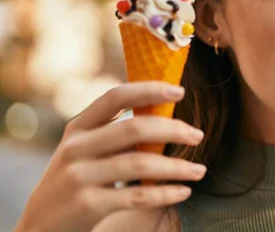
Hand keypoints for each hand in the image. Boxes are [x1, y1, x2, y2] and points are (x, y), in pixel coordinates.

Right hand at [15, 82, 205, 231]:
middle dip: (174, 130)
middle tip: (199, 135)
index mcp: (78, 127)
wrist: (40, 225)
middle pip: (135, 128)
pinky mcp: (87, 205)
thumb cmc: (76, 179)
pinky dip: (165, 194)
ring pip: (140, 164)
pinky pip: (137, 197)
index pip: (116, 97)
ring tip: (199, 170)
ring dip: (177, 167)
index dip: (149, 90)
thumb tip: (166, 115)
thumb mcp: (84, 149)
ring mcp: (80, 176)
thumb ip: (115, 132)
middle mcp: (77, 147)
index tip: (180, 91)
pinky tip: (183, 191)